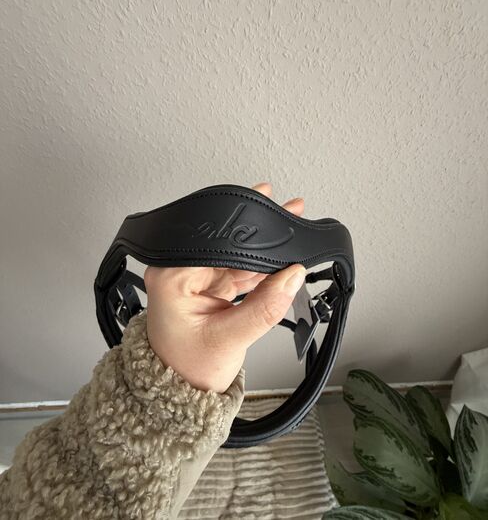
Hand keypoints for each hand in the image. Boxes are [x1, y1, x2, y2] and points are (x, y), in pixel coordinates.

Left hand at [144, 182, 305, 392]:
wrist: (180, 393)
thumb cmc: (187, 370)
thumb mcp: (229, 341)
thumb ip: (264, 308)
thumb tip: (292, 276)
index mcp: (171, 276)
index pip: (214, 242)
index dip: (247, 230)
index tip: (274, 218)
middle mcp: (179, 270)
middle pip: (226, 243)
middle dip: (260, 235)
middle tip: (290, 219)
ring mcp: (195, 277)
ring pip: (236, 254)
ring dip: (263, 251)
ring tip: (291, 241)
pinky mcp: (208, 285)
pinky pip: (239, 269)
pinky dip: (260, 269)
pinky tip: (279, 264)